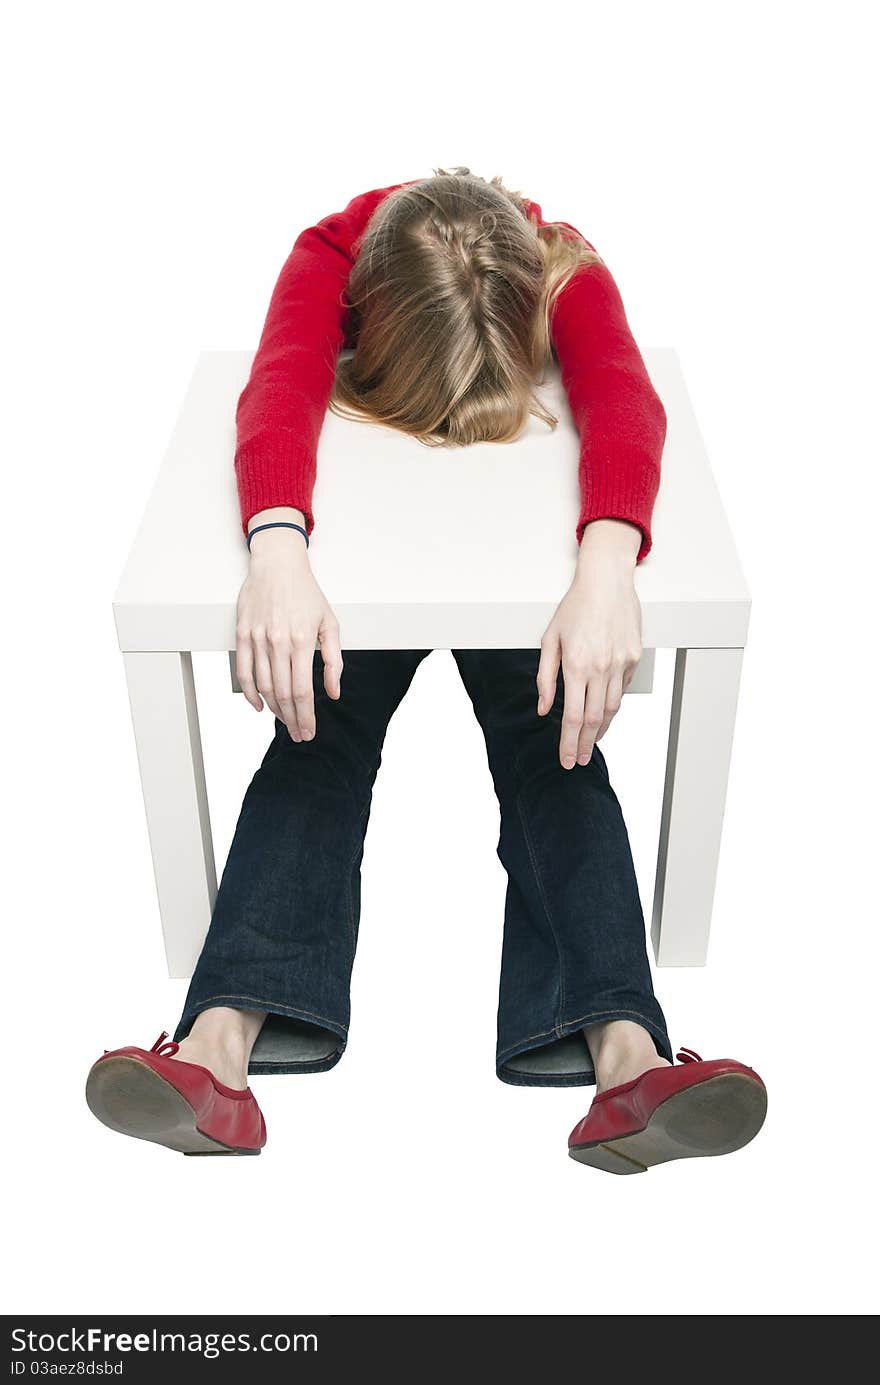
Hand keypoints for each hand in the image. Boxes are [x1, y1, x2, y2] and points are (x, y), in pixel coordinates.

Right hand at [235, 513, 341, 741]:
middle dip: (291, 719)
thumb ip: (333, 660)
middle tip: (299, 734)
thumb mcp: (329, 624)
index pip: (302, 691)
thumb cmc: (306, 593)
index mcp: (301, 640)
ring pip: (263, 686)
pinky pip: (243, 671)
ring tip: (284, 721)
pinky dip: (250, 693)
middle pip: (282, 694)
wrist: (277, 565)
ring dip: (274, 709)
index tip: (309, 731)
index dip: (306, 716)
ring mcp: (257, 638)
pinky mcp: (242, 634)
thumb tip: (333, 692)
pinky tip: (259, 705)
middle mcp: (277, 642)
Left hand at [537, 519, 642, 768]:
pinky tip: (605, 713)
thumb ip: (545, 678)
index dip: (569, 743)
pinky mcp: (634, 658)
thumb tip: (545, 709)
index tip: (567, 759)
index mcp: (575, 665)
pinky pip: (622, 689)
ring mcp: (621, 664)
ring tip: (592, 743)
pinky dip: (613, 704)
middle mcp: (600, 668)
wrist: (606, 581)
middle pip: (595, 719)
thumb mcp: (550, 640)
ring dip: (602, 730)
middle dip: (586, 744)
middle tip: (580, 760)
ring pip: (613, 708)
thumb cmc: (574, 607)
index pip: (573, 717)